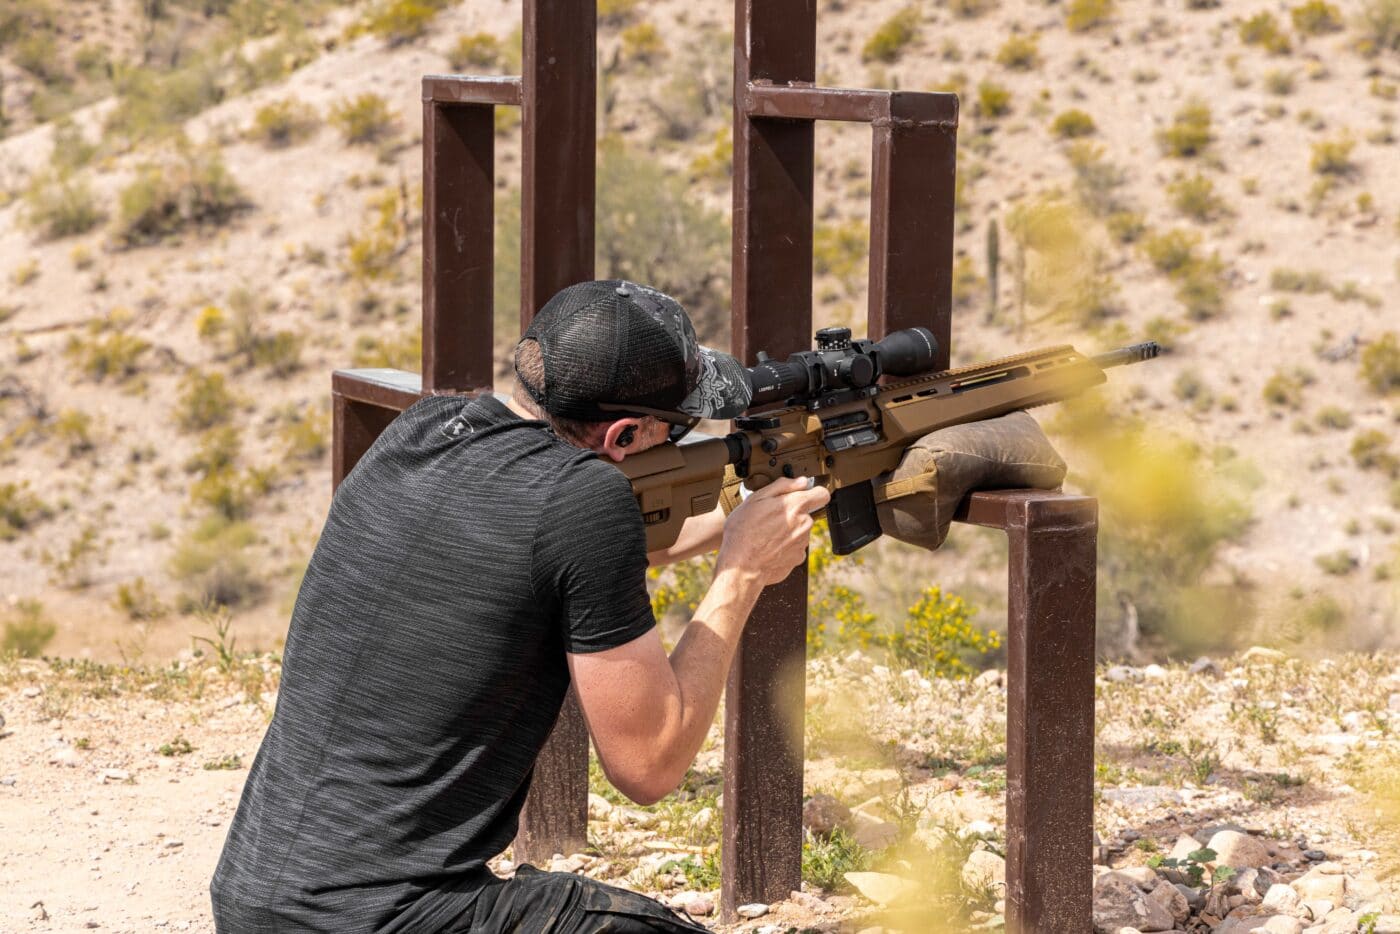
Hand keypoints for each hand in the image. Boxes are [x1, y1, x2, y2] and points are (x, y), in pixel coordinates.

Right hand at [716, 477, 830, 586]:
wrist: (741, 566)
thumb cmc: (743, 532)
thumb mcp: (756, 499)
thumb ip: (782, 486)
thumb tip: (800, 482)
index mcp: (796, 506)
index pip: (821, 494)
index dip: (813, 492)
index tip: (804, 495)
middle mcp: (804, 524)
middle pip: (805, 514)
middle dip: (792, 514)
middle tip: (770, 518)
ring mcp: (803, 543)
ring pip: (799, 531)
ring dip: (788, 531)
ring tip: (766, 535)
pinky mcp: (798, 558)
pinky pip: (795, 547)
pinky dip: (785, 547)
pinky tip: (769, 547)